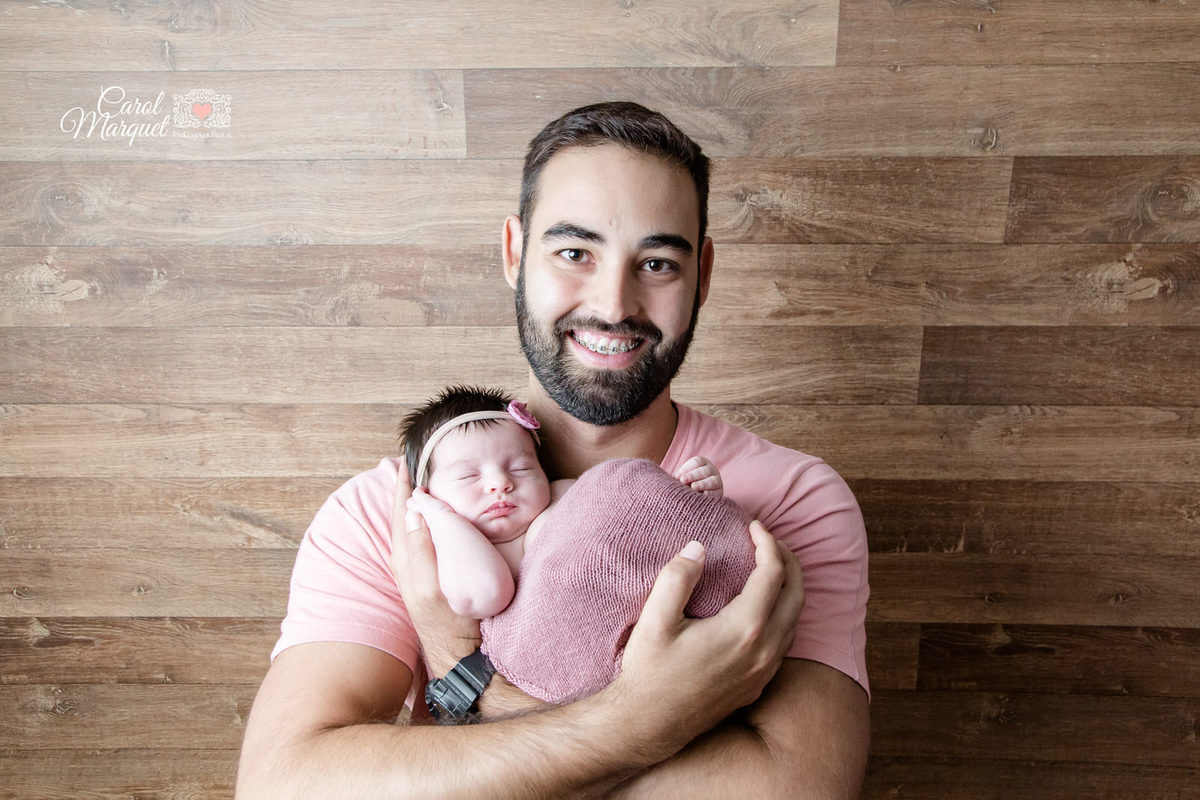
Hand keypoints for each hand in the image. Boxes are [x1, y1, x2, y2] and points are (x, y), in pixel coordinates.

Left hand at [390, 466, 480, 675]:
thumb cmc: (449, 623)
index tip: (410, 459)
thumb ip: (423, 550)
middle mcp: (407, 560)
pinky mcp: (429, 575)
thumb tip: (416, 512)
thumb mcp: (433, 587)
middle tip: (418, 462)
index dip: (406, 485)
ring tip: (425, 481)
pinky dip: (427, 519)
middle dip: (409, 488)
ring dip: (418, 502)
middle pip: (405, 514)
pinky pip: (423, 536)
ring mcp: (417, 568)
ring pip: (413, 525)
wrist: (459, 654)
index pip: (403, 510)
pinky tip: (437, 517)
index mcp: (406, 557)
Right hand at [606, 521, 803, 756]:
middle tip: (767, 539)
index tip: (752, 525)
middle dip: (787, 559)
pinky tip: (761, 606)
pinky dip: (783, 613)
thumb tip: (699, 548)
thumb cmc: (649, 672)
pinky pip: (784, 641)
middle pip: (797, 594)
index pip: (773, 573)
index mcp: (743, 630)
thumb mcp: (655, 620)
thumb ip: (678, 577)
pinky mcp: (758, 686)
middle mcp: (763, 652)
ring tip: (768, 566)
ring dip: (789, 587)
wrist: (648, 726)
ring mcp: (764, 672)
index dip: (766, 543)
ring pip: (796, 620)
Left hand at [673, 455, 722, 496]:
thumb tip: (676, 477)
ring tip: (693, 487)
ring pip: (713, 481)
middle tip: (682, 480)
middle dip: (692, 475)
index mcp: (702, 463)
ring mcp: (717, 481)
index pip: (696, 462)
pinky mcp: (720, 493)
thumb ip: (680, 476)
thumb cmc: (686, 485)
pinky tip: (702, 496)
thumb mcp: (683, 478)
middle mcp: (712, 470)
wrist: (697, 499)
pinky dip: (709, 494)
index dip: (686, 468)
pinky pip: (716, 493)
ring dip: (702, 484)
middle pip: (704, 470)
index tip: (677, 476)